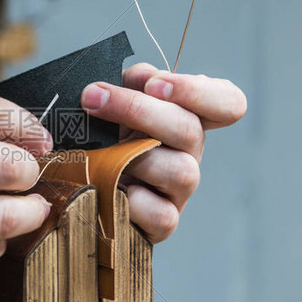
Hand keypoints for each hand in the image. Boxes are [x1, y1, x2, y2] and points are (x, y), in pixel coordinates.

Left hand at [81, 63, 245, 242]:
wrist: (73, 183)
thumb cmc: (99, 136)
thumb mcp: (112, 98)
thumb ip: (131, 81)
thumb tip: (144, 78)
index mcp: (185, 115)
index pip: (228, 102)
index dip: (199, 92)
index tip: (155, 84)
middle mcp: (190, 151)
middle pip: (190, 129)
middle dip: (138, 110)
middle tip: (93, 99)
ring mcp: (180, 189)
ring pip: (181, 171)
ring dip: (134, 157)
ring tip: (101, 153)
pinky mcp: (164, 222)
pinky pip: (162, 215)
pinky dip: (133, 201)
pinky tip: (109, 189)